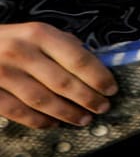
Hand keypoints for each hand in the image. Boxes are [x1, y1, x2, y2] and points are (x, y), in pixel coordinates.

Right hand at [0, 22, 117, 127]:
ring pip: (42, 100)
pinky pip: (18, 112)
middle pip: (63, 82)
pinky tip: (53, 124)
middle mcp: (20, 52)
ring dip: (67, 113)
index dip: (98, 77)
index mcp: (38, 34)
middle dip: (87, 99)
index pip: (78, 58)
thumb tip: (95, 65)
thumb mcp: (35, 33)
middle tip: (102, 108)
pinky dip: (38, 121)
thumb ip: (62, 46)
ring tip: (83, 119)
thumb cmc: (9, 40)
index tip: (111, 89)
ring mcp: (2, 73)